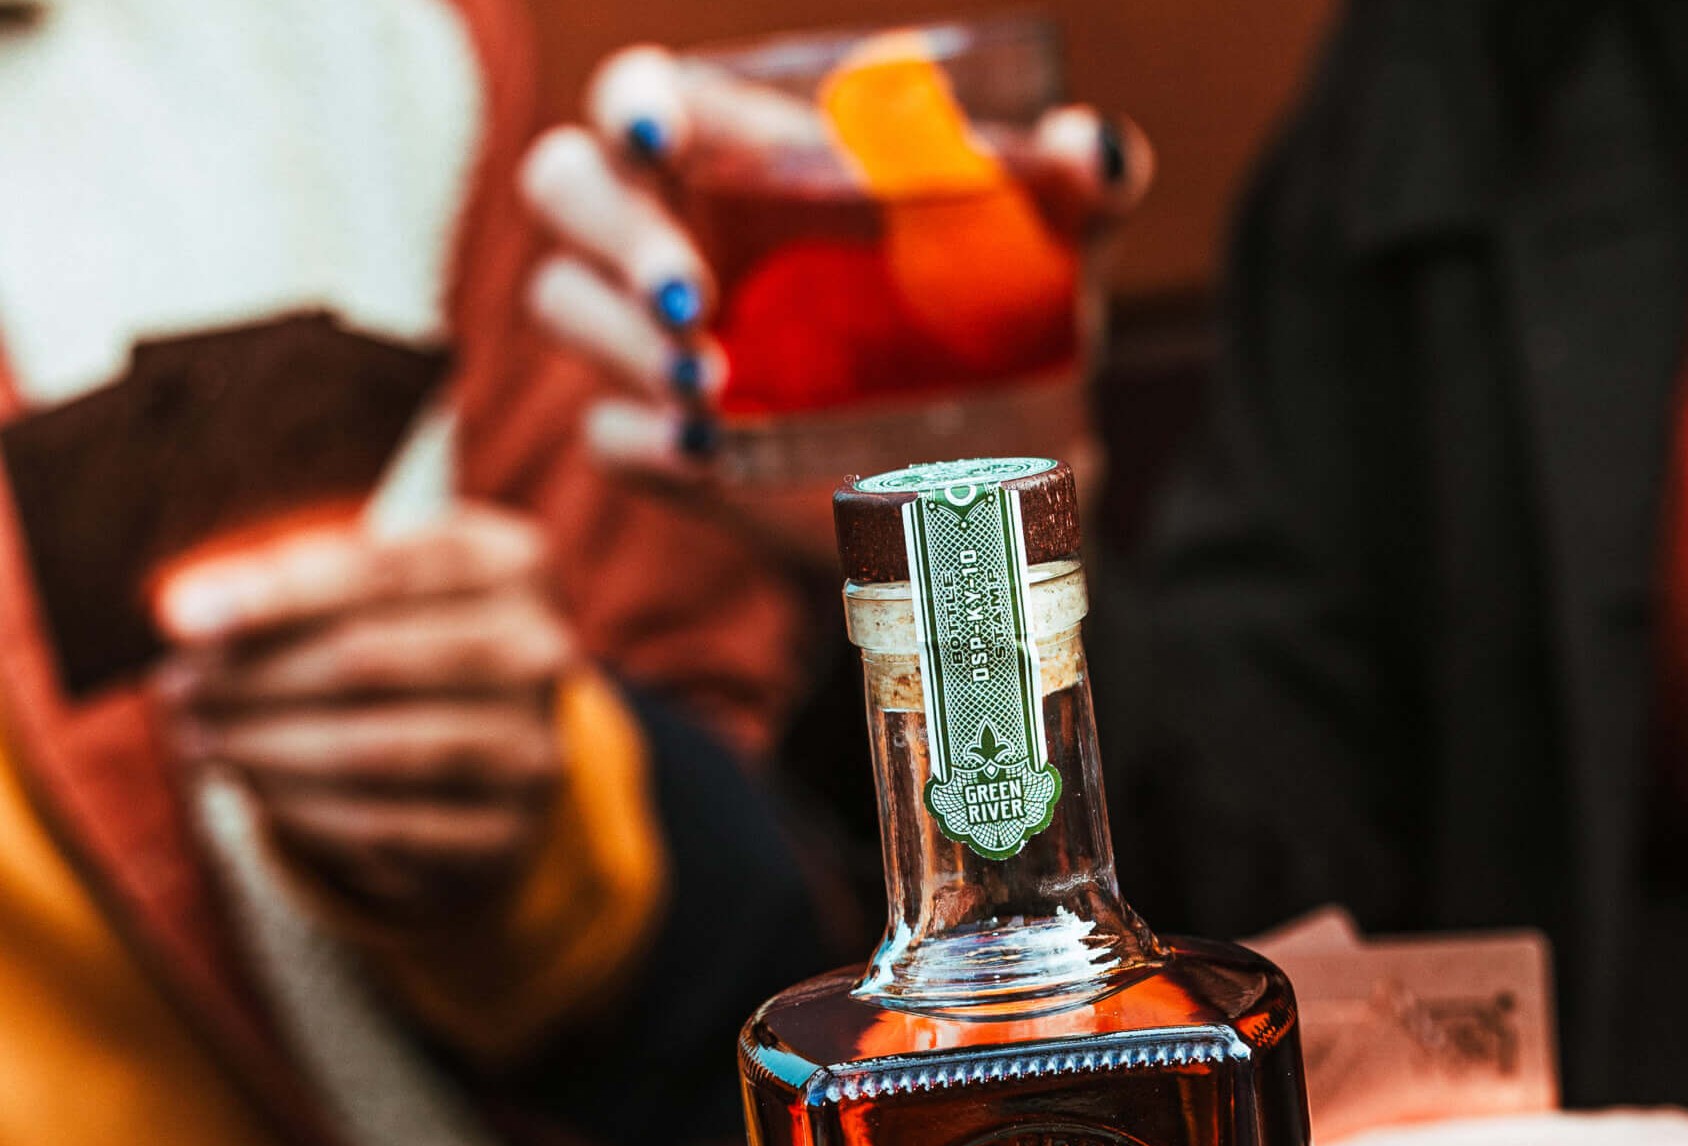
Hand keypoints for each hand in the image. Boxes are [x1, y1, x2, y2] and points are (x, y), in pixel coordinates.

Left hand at [155, 506, 573, 921]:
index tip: (182, 618)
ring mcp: (532, 750)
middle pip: (373, 660)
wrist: (491, 748)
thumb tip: (187, 613)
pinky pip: (388, 828)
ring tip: (201, 737)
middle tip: (178, 687)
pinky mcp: (508, 833)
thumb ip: (290, 582)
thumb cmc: (407, 636)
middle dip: (256, 677)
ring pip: (378, 750)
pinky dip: (303, 812)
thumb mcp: (372, 584)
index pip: (383, 569)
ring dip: (267, 747)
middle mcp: (541, 655)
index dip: (276, 593)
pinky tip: (252, 788)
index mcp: (514, 564)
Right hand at [517, 44, 1152, 560]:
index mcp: (746, 155)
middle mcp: (682, 233)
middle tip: (695, 301)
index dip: (636, 102)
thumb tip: (1101, 153)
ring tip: (713, 386)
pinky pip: (607, 433)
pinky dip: (643, 441)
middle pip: (570, 188)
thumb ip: (1079, 184)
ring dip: (618, 340)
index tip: (662, 135)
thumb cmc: (996, 327)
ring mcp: (660, 342)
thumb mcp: (1051, 253)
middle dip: (614, 232)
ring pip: (563, 304)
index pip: (651, 100)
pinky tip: (707, 456)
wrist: (995, 480)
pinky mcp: (667, 444)